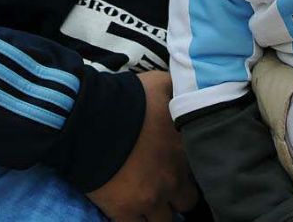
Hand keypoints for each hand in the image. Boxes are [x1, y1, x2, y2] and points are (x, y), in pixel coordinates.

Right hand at [86, 71, 198, 221]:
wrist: (88, 119)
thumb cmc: (125, 99)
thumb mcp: (161, 84)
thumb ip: (180, 90)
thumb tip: (188, 89)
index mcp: (185, 150)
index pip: (204, 170)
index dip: (192, 169)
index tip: (181, 165)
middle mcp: (173, 179)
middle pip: (187, 202)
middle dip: (178, 195)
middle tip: (166, 186)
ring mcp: (150, 199)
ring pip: (166, 221)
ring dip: (159, 212)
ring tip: (148, 201)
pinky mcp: (124, 211)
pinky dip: (136, 220)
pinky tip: (131, 210)